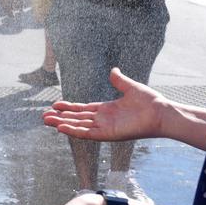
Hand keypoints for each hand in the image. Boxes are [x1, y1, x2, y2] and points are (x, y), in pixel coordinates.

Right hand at [43, 68, 166, 141]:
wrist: (161, 113)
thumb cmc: (150, 102)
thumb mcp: (131, 87)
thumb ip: (119, 80)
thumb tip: (113, 70)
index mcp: (107, 109)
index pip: (83, 109)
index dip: (69, 108)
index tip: (55, 105)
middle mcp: (104, 120)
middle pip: (77, 119)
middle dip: (60, 118)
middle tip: (44, 116)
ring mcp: (105, 128)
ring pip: (79, 126)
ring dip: (62, 124)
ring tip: (46, 121)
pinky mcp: (109, 134)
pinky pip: (88, 133)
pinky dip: (74, 131)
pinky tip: (61, 128)